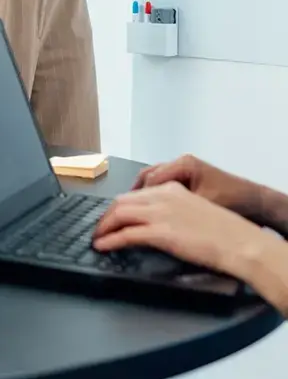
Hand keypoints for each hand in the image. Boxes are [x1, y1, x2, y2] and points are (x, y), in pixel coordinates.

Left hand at [93, 181, 269, 279]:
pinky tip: (103, 245)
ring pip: (119, 214)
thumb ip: (172, 211)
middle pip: (121, 201)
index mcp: (171, 189)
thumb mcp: (193, 211)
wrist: (240, 242)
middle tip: (100, 228)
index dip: (118, 207)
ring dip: (104, 227)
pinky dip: (110, 240)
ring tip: (97, 238)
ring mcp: (160, 213)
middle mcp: (162, 197)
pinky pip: (126, 234)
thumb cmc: (223, 232)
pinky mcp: (161, 232)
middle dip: (106, 216)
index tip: (111, 217)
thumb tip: (156, 223)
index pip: (135, 194)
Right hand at [133, 153, 266, 221]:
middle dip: (134, 195)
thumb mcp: (202, 205)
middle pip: (148, 176)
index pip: (151, 179)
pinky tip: (150, 207)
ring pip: (153, 178)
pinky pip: (163, 181)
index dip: (139, 197)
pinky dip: (153, 192)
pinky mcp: (188, 176)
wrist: (255, 201)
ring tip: (132, 210)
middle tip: (122, 213)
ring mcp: (184, 168)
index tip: (130, 214)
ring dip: (142, 194)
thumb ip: (174, 208)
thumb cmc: (231, 202)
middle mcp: (180, 162)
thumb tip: (148, 217)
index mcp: (183, 165)